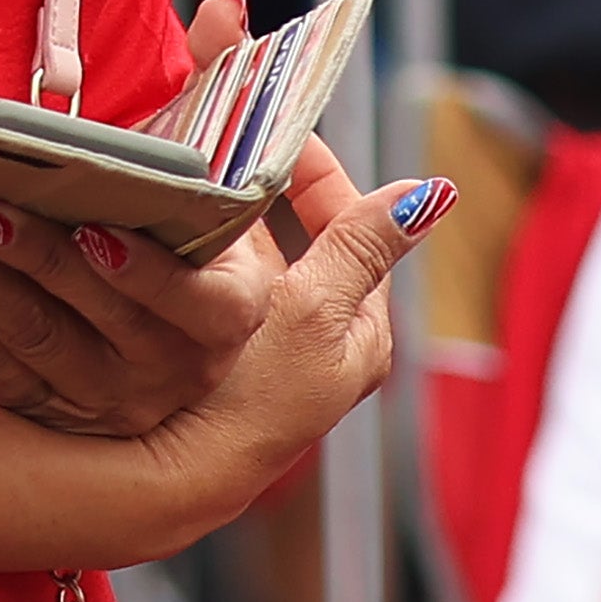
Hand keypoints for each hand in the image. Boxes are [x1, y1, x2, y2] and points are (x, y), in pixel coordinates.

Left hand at [0, 0, 312, 435]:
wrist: (162, 317)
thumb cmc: (185, 228)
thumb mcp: (216, 166)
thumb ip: (222, 81)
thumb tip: (224, 5)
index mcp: (228, 311)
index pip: (192, 302)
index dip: (144, 274)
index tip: (95, 232)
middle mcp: (174, 367)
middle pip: (99, 320)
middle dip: (36, 261)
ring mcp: (111, 399)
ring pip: (38, 343)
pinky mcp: (52, 411)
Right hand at [124, 153, 443, 531]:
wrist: (174, 477)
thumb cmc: (256, 401)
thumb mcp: (315, 313)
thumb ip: (362, 248)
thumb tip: (430, 193)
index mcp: (359, 326)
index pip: (352, 219)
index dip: (317, 167)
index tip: (275, 124)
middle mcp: (317, 333)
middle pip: (301, 231)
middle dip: (267, 182)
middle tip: (228, 138)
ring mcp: (267, 341)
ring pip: (254, 249)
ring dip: (226, 209)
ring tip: (196, 167)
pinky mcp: (216, 349)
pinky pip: (214, 273)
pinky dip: (197, 240)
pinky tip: (169, 218)